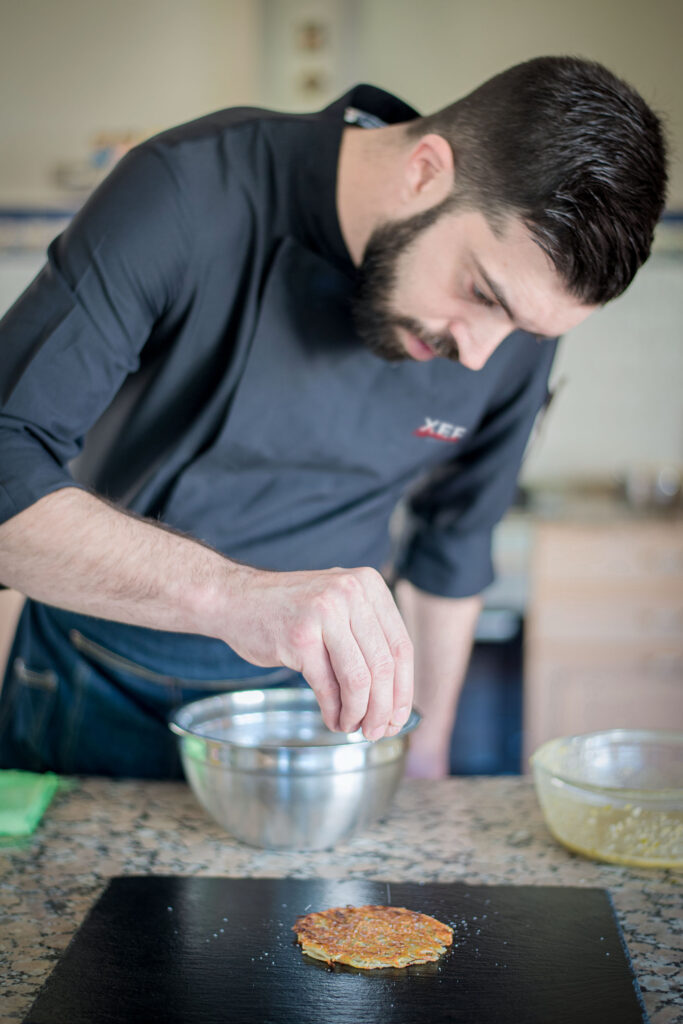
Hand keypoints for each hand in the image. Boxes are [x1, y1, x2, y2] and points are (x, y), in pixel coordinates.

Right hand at [224, 565, 413, 740]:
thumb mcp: (339, 607)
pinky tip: (334, 720)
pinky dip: (335, 711)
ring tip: (354, 728)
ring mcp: (324, 613)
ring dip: (360, 713)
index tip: (399, 718)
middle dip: (384, 709)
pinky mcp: (300, 638)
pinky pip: (328, 687)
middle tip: (377, 732)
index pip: (400, 647)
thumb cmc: (291, 610)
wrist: (236, 599)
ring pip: (360, 679)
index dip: (404, 690)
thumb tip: (396, 699)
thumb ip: (368, 637)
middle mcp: (351, 593)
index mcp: (369, 585)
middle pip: (383, 666)